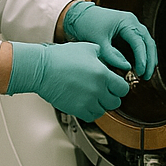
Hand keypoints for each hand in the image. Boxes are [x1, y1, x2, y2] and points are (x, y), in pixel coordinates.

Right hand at [7, 42, 128, 119]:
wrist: (42, 69)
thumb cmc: (60, 57)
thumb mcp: (87, 48)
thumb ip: (103, 54)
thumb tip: (110, 60)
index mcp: (102, 74)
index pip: (123, 88)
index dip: (119, 87)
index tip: (114, 85)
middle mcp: (98, 89)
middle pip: (115, 102)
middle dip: (110, 96)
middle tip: (103, 91)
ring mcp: (88, 101)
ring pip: (103, 111)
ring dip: (100, 105)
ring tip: (92, 96)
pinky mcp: (77, 110)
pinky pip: (91, 117)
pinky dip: (90, 111)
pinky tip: (85, 102)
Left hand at [63, 2, 156, 79]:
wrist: (79, 15)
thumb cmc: (87, 25)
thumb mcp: (98, 41)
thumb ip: (111, 55)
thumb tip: (127, 68)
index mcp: (127, 22)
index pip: (139, 42)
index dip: (142, 58)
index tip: (141, 72)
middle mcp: (133, 23)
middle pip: (148, 43)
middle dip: (149, 61)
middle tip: (146, 76)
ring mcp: (132, 27)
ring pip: (147, 44)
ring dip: (148, 59)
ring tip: (145, 75)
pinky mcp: (128, 33)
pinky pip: (139, 45)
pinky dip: (142, 56)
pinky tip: (140, 68)